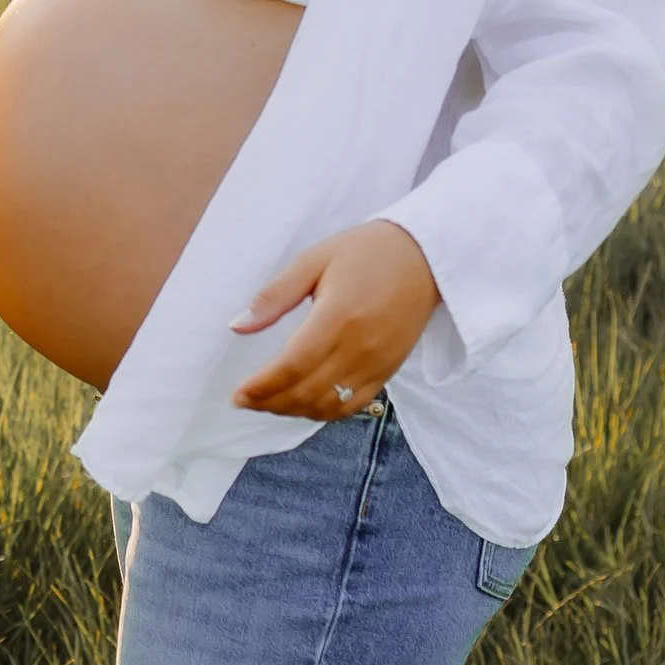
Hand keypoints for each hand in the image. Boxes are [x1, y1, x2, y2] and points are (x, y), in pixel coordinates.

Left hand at [229, 221, 440, 420]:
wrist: (426, 257)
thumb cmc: (366, 252)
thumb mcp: (314, 260)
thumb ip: (274, 296)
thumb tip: (237, 326)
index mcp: (338, 316)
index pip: (293, 365)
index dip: (262, 386)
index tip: (237, 394)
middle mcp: (359, 347)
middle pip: (307, 392)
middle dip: (269, 402)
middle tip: (244, 400)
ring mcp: (376, 364)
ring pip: (328, 405)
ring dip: (293, 411)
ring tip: (267, 402)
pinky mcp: (388, 372)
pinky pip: (352, 406)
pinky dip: (324, 412)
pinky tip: (303, 404)